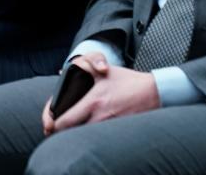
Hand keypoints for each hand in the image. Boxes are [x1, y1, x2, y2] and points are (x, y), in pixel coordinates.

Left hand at [41, 52, 159, 135]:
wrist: (155, 92)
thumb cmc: (128, 80)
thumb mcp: (103, 71)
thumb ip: (83, 68)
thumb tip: (62, 71)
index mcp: (93, 102)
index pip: (66, 122)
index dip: (54, 125)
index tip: (50, 124)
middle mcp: (101, 117)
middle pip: (73, 133)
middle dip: (63, 132)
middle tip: (57, 129)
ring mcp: (111, 126)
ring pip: (86, 136)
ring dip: (78, 132)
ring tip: (72, 127)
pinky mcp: (120, 131)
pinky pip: (101, 137)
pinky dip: (92, 135)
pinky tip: (89, 129)